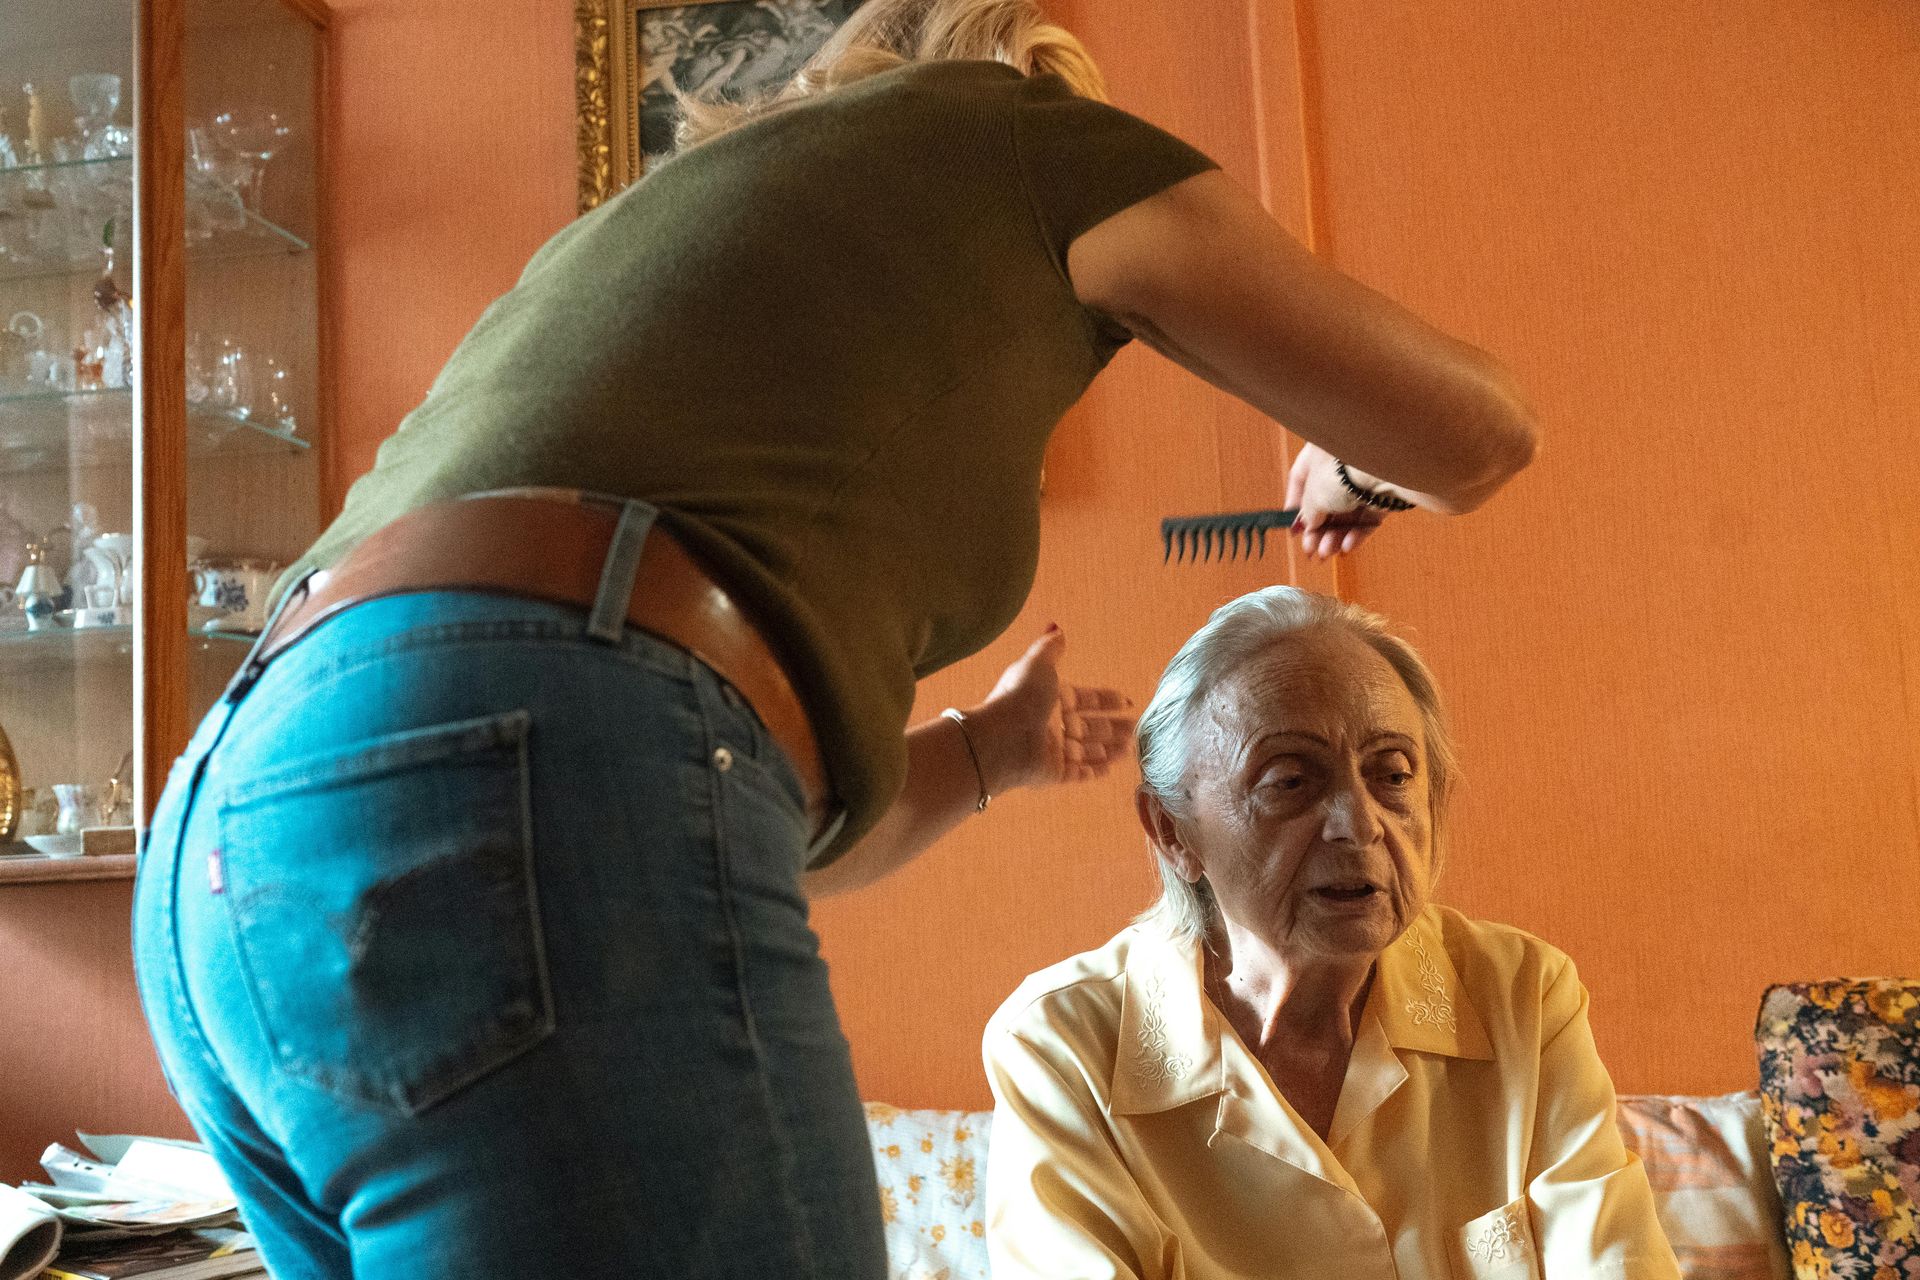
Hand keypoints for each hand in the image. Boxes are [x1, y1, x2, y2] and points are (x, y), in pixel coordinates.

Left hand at [966, 627, 1135, 793]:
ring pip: (1086, 750)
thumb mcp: (1037, 664)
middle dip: (1112, 727)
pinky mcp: (1053, 773)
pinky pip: (1076, 773)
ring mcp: (1052, 750)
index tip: (1126, 702)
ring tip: (1130, 748)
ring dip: (1107, 749)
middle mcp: (1052, 724)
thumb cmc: (1020, 697)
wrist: (1001, 738)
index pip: (1084, 698)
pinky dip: (1092, 772)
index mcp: (1050, 698)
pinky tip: (1109, 770)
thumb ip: (1049, 648)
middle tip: (1136, 728)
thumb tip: (1056, 627)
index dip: (1105, 699)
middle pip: (1089, 726)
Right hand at [1285, 442, 1387, 558]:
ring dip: (1335, 536)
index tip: (1295, 529)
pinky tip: (1347, 546)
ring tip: (1326, 552)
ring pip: (1347, 512)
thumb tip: (1308, 524)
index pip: (1301, 478)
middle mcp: (1341, 462)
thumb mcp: (1313, 497)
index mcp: (1319, 451)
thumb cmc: (1343, 473)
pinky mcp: (1385, 493)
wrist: (1385, 470)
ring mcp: (1364, 477)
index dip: (1296, 506)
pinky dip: (1357, 534)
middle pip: (1326, 500)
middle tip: (1311, 549)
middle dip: (1318, 530)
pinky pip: (1367, 517)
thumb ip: (1308, 513)